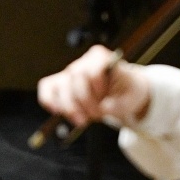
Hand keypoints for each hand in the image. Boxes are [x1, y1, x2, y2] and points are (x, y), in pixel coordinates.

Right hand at [35, 44, 150, 127]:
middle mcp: (83, 62)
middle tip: (97, 116)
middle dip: (84, 102)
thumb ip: (120, 103)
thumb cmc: (126, 91)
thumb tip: (105, 107)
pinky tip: (58, 112)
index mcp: (101, 58)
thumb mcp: (132, 97)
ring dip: (69, 108)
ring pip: (59, 86)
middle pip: (74, 79)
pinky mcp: (61, 83)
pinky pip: (47, 88)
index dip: (96, 90)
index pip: (91, 71)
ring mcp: (70, 72)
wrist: (122, 92)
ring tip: (82, 120)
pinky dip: (49, 101)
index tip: (105, 101)